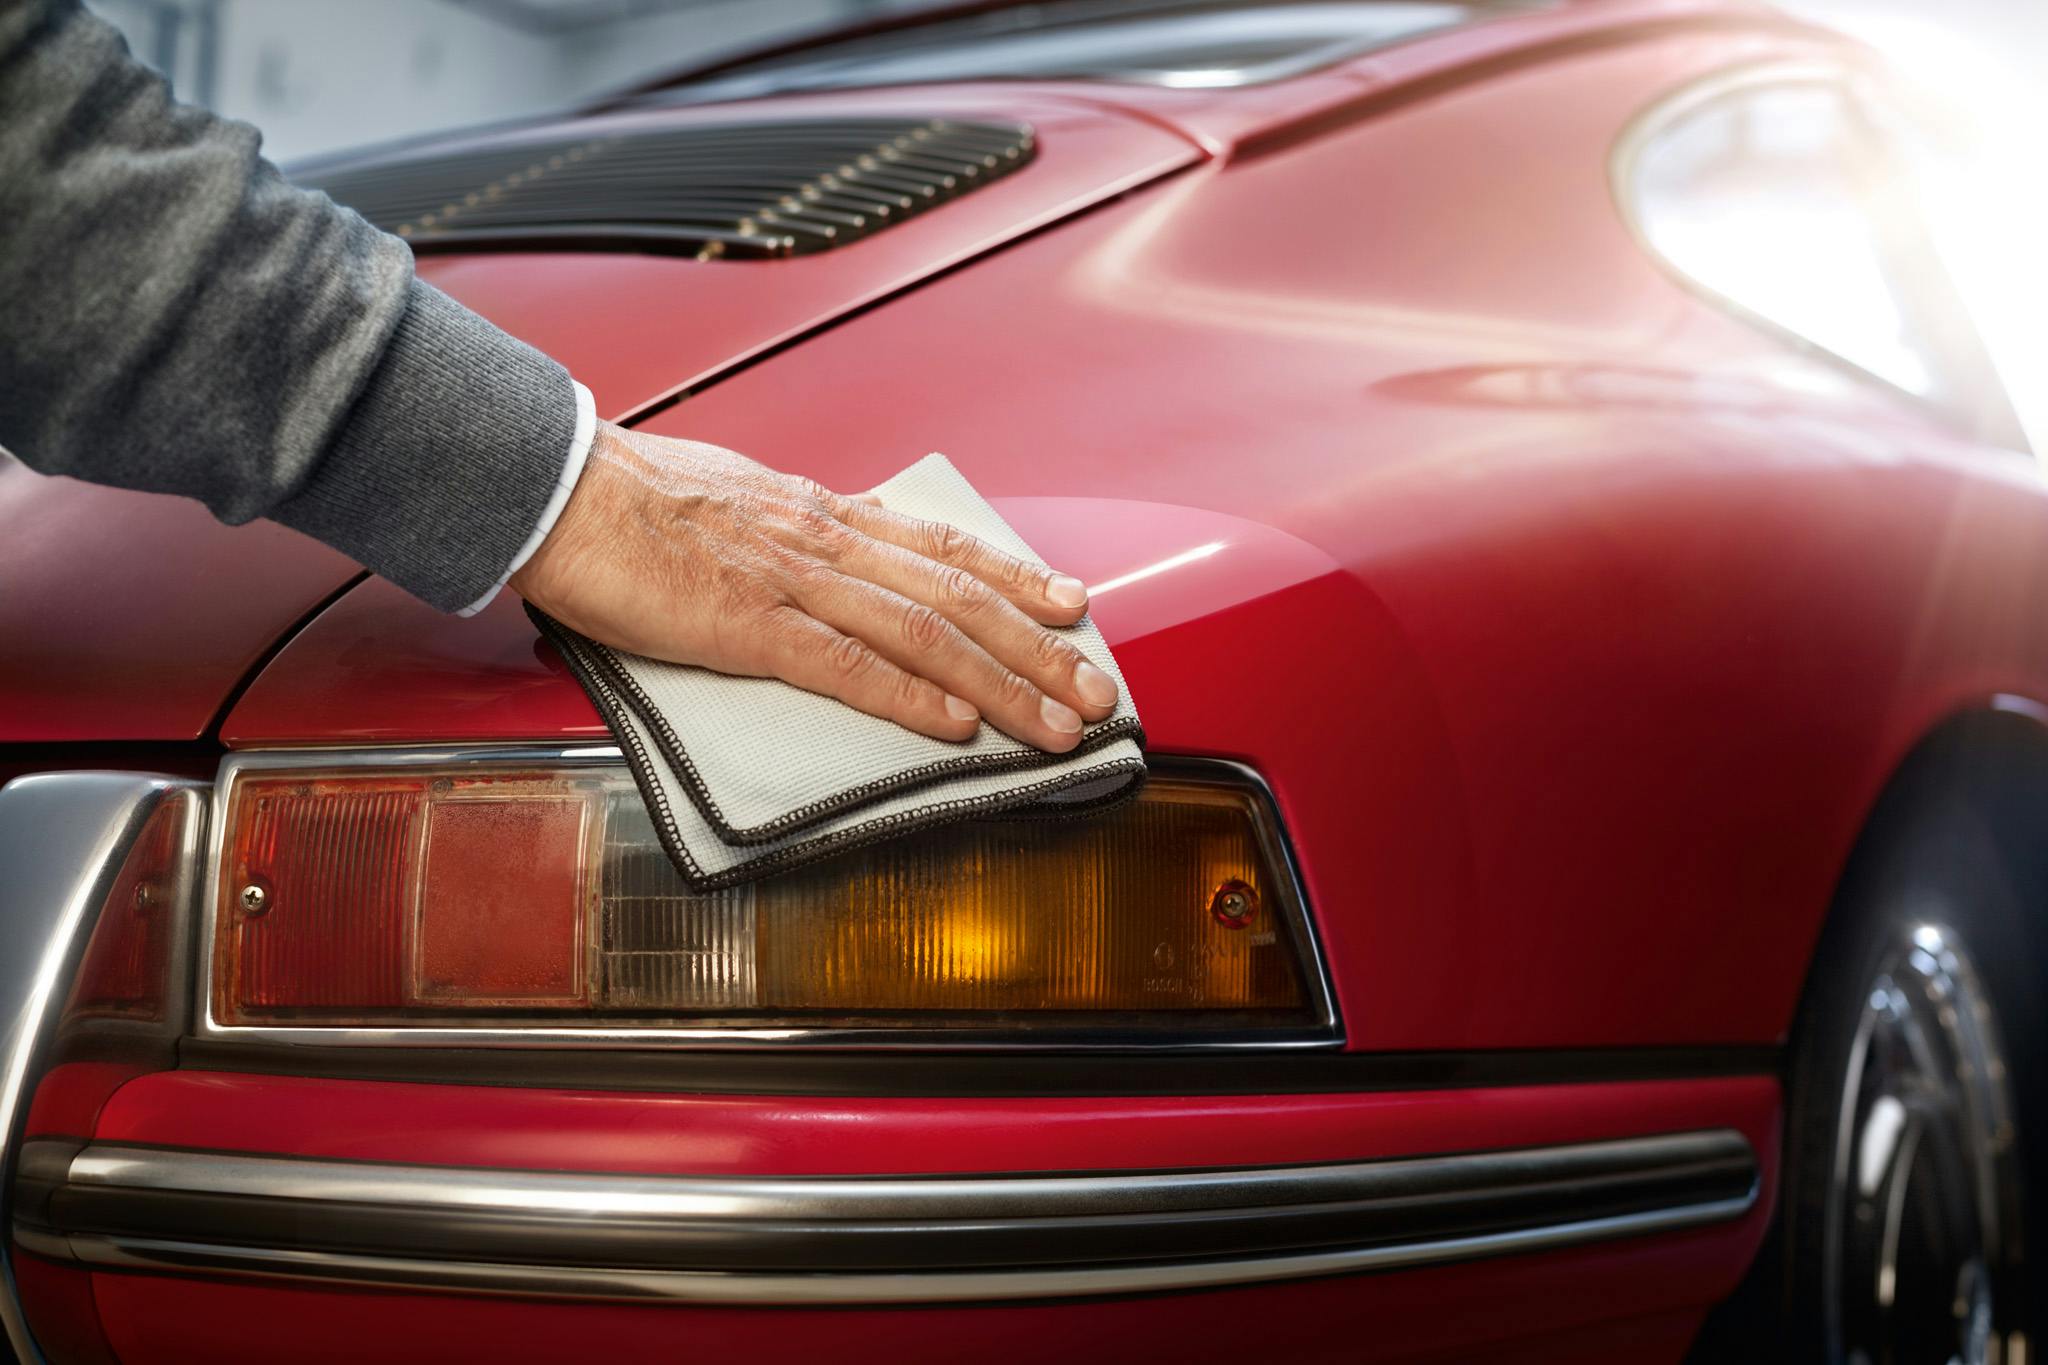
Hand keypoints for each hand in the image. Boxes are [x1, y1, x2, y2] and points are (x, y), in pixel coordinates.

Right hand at [511, 423, 1117, 751]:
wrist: (558, 487)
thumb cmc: (633, 496)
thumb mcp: (738, 500)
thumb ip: (794, 534)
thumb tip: (831, 556)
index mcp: (822, 512)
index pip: (945, 544)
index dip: (1018, 577)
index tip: (1072, 605)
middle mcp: (826, 541)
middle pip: (959, 594)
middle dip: (1038, 648)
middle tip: (1096, 690)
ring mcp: (792, 581)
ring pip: (924, 632)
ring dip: (999, 685)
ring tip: (1052, 724)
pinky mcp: (747, 624)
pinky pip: (844, 665)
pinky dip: (909, 696)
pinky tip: (954, 726)